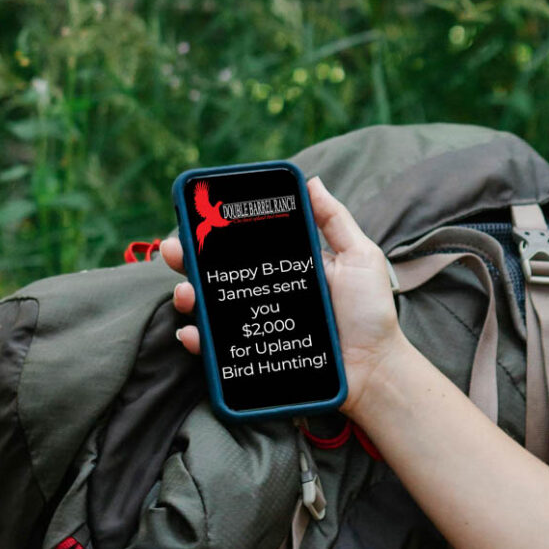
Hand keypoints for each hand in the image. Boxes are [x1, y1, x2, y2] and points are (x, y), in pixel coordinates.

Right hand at [162, 175, 408, 415]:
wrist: (376, 368)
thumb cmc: (371, 313)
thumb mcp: (359, 257)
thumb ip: (335, 220)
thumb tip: (311, 180)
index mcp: (286, 267)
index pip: (244, 245)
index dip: (216, 232)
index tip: (195, 218)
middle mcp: (267, 293)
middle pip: (217, 273)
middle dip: (188, 259)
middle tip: (172, 250)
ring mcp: (259, 325)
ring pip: (211, 308)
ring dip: (189, 296)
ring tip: (186, 293)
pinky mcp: (256, 357)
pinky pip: (219, 349)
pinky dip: (198, 340)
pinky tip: (192, 331)